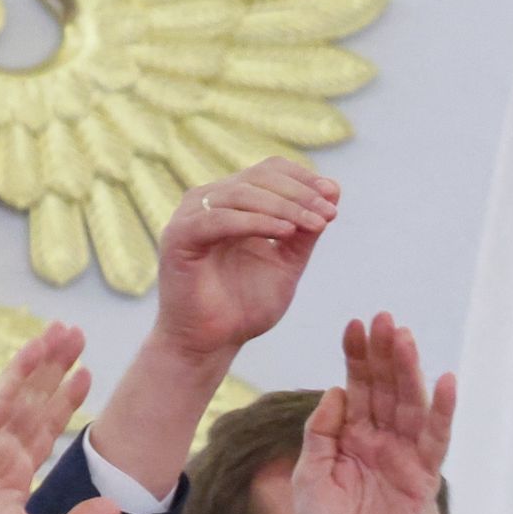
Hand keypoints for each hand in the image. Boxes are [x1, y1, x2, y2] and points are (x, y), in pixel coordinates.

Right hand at [0, 323, 119, 513]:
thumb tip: (115, 506)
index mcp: (13, 476)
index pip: (44, 428)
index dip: (65, 401)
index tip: (85, 374)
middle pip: (35, 402)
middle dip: (56, 368)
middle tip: (76, 335)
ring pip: (21, 393)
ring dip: (42, 361)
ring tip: (64, 331)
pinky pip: (0, 401)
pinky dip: (18, 374)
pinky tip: (35, 349)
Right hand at [148, 159, 336, 363]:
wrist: (213, 342)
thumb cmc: (245, 305)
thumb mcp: (287, 263)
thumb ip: (306, 231)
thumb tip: (333, 190)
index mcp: (233, 202)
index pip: (269, 171)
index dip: (302, 178)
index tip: (334, 196)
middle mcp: (209, 201)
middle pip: (258, 178)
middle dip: (299, 193)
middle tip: (329, 212)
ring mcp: (190, 216)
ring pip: (240, 195)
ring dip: (284, 207)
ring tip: (316, 224)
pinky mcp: (179, 238)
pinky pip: (218, 220)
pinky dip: (254, 222)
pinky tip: (284, 232)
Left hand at [292, 313, 455, 513]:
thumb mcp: (310, 473)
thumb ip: (321, 432)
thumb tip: (338, 391)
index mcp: (352, 436)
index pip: (358, 386)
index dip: (358, 356)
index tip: (355, 324)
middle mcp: (381, 441)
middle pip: (386, 388)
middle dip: (385, 354)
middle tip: (384, 318)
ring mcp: (404, 457)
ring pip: (410, 405)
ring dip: (409, 371)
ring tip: (404, 337)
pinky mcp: (423, 478)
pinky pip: (436, 439)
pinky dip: (442, 412)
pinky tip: (446, 381)